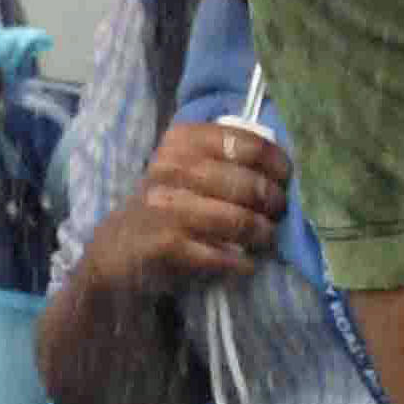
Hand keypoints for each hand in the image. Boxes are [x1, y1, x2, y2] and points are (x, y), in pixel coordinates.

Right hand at [91, 120, 288, 294]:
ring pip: (240, 220)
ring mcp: (167, 208)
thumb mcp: (186, 165)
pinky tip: (244, 261)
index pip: (245, 143)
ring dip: (263, 232)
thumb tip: (281, 165)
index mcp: (181, 142)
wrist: (120, 246)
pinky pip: (223, 255)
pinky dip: (242, 261)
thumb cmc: (168, 201)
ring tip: (265, 236)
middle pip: (249, 185)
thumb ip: (225, 157)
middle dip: (274, 202)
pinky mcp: (167, 245)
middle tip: (277, 211)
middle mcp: (171, 169)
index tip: (283, 176)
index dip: (275, 161)